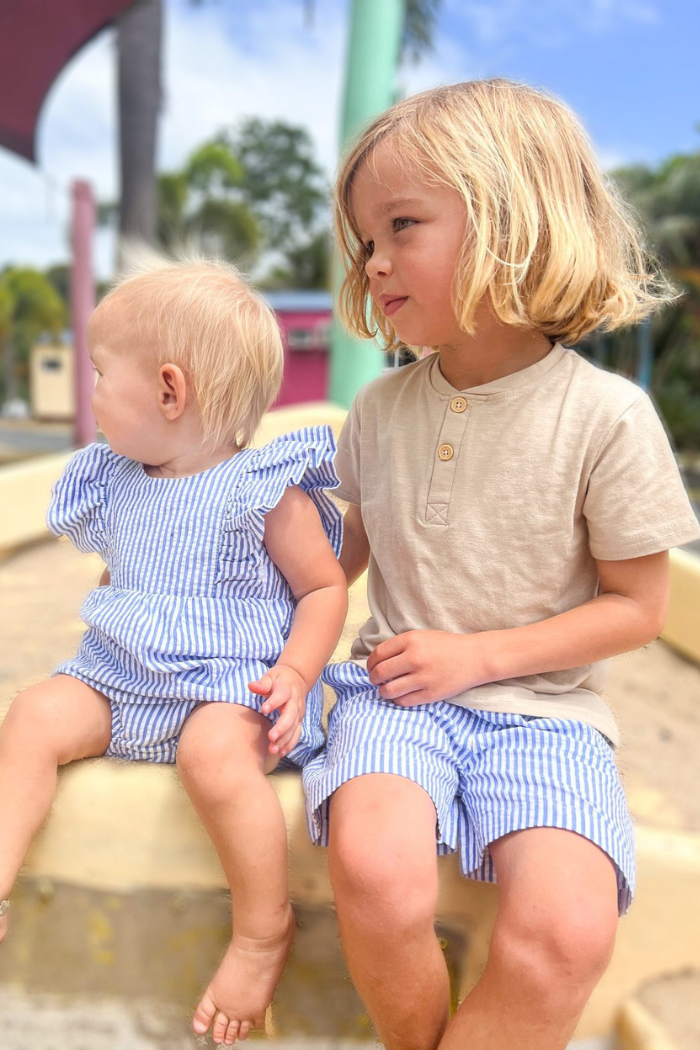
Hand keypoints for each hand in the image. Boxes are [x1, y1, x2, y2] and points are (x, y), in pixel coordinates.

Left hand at [248, 664, 307, 756]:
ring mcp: (299, 712)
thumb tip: (251, 686)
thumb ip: (262, 683)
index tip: (264, 709)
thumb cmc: (279, 679)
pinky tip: (281, 752)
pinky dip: (290, 744)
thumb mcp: (270, 676)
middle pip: (291, 715)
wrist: (298, 678)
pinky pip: (297, 733)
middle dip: (282, 727)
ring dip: (285, 739)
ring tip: (274, 749)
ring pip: (294, 727)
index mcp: (287, 689)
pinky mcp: (299, 720)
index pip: (281, 695)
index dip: (274, 702)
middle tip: (271, 737)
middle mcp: (295, 702)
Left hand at [366, 630, 492, 705]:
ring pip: (388, 690)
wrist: (476, 657)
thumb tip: (377, 660)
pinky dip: (397, 700)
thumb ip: (401, 646)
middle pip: (380, 673)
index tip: (371, 668)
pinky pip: (404, 701)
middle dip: (374, 679)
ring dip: (383, 691)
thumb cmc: (447, 646)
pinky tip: (400, 696)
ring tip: (386, 690)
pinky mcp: (431, 694)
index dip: (369, 664)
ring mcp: (423, 677)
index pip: (378, 654)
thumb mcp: (422, 636)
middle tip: (376, 680)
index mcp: (411, 640)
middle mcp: (414, 658)